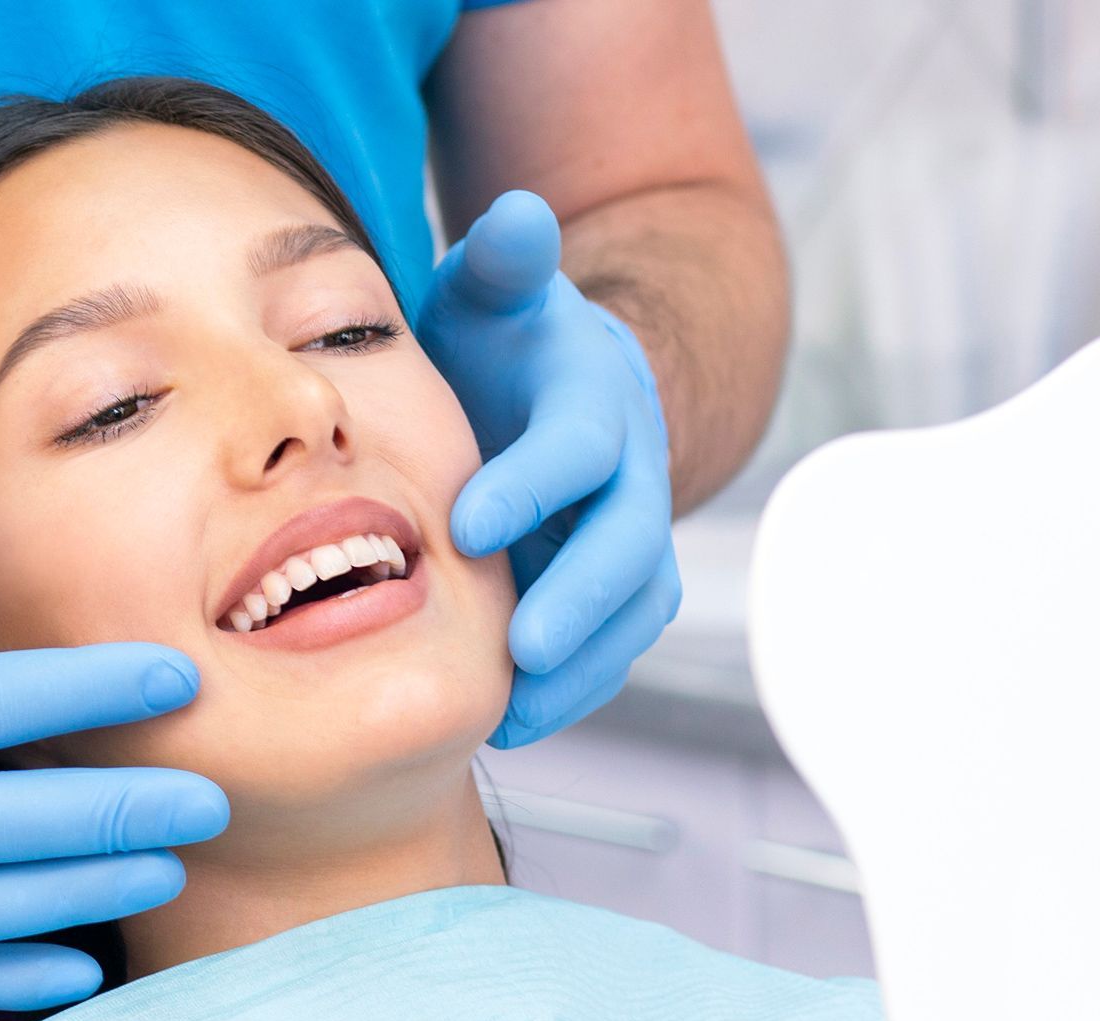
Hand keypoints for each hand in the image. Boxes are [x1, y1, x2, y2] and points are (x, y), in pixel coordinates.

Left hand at [419, 189, 680, 748]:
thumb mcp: (498, 289)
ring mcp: (631, 537)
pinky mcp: (616, 588)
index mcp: (594, 402)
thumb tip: (515, 215)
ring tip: (515, 716)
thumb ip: (505, 259)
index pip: (576, 447)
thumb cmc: (509, 339)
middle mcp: (630, 474)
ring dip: (584, 667)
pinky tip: (511, 725)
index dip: (531, 485)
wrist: (560, 391)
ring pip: (633, 611)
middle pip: (627, 545)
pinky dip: (575, 687)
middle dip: (579, 600)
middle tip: (518, 653)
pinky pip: (614, 646)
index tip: (466, 529)